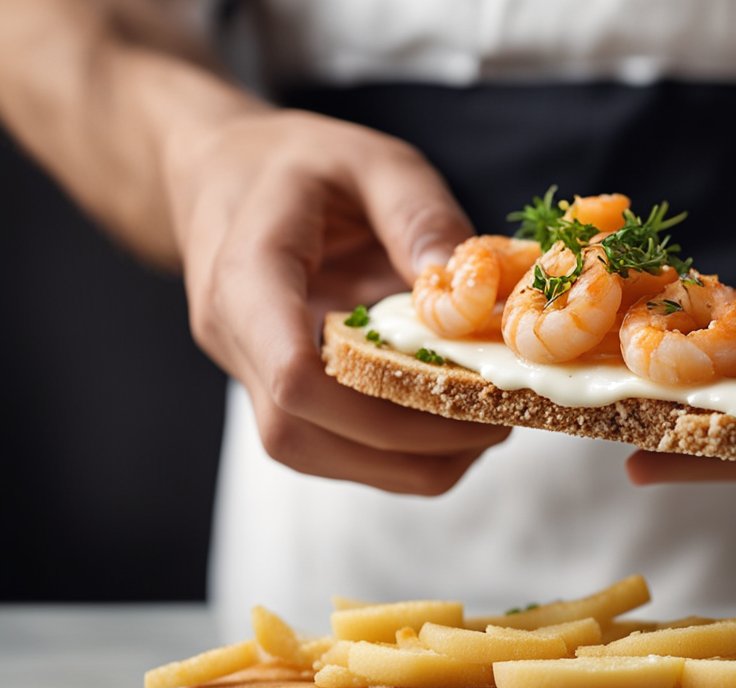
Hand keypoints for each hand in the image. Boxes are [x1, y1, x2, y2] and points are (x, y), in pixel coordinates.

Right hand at [163, 108, 509, 493]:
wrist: (221, 173)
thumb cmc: (293, 162)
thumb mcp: (368, 159)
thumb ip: (418, 214)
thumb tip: (467, 292)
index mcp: (247, 273)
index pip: (288, 370)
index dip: (367, 404)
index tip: (458, 396)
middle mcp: (234, 337)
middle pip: (302, 431)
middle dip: (405, 444)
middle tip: (495, 422)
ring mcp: (246, 370)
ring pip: (310, 452)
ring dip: (400, 460)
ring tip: (481, 431)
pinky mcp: (272, 388)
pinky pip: (324, 443)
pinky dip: (389, 451)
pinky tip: (448, 425)